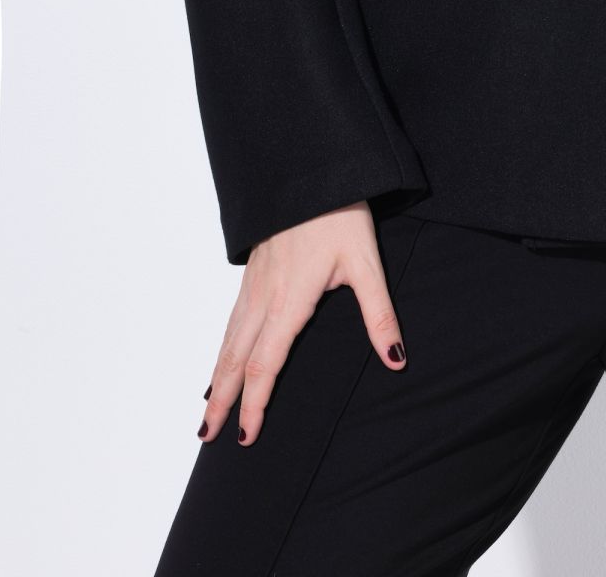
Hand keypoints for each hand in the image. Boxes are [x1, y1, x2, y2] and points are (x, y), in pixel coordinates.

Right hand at [197, 201, 407, 445]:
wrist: (312, 169)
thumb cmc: (341, 215)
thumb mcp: (366, 264)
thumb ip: (380, 315)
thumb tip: (397, 358)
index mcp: (290, 301)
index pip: (266, 365)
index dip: (256, 402)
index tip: (248, 435)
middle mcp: (264, 297)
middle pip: (236, 359)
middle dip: (223, 400)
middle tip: (208, 437)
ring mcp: (254, 283)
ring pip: (229, 339)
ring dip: (217, 377)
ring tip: (208, 410)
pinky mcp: (252, 270)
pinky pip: (231, 319)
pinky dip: (221, 347)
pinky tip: (220, 357)